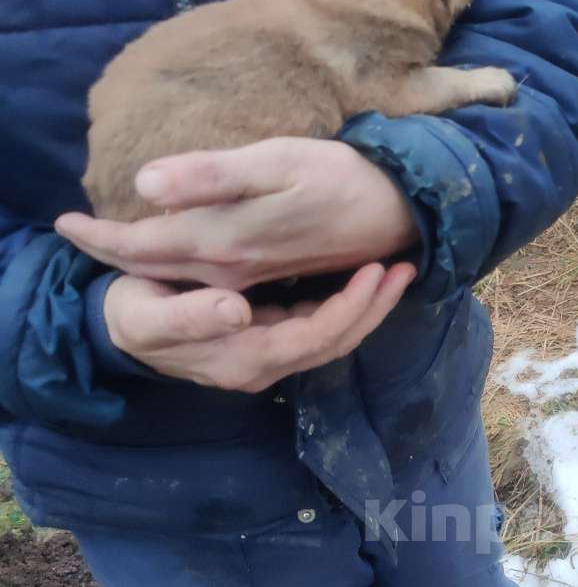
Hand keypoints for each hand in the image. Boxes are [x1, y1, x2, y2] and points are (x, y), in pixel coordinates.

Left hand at [57, 138, 417, 290]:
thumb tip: (143, 183)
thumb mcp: (277, 162)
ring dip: (140, 264)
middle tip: (75, 237)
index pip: (141, 244)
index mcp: (222, 240)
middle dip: (111, 254)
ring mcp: (250, 274)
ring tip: (113, 247)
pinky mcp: (269, 272)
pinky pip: (204, 279)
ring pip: (177, 276)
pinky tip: (173, 258)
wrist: (394, 210)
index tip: (62, 226)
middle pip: (153, 267)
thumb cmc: (339, 177)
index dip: (99, 237)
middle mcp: (229, 267)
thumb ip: (212, 176)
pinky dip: (175, 270)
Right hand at [103, 262, 415, 391]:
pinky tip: (363, 276)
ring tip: (396, 268)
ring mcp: (269, 355)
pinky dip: (345, 303)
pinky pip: (318, 326)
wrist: (119, 327)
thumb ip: (190, 316)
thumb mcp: (149, 316)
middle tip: (405, 266)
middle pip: (335, 341)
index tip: (377, 270)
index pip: (314, 337)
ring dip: (367, 306)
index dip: (349, 307)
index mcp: (244, 358)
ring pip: (332, 336)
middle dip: (373, 307)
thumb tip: (236, 311)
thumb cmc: (133, 315)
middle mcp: (265, 365)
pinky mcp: (269, 339)